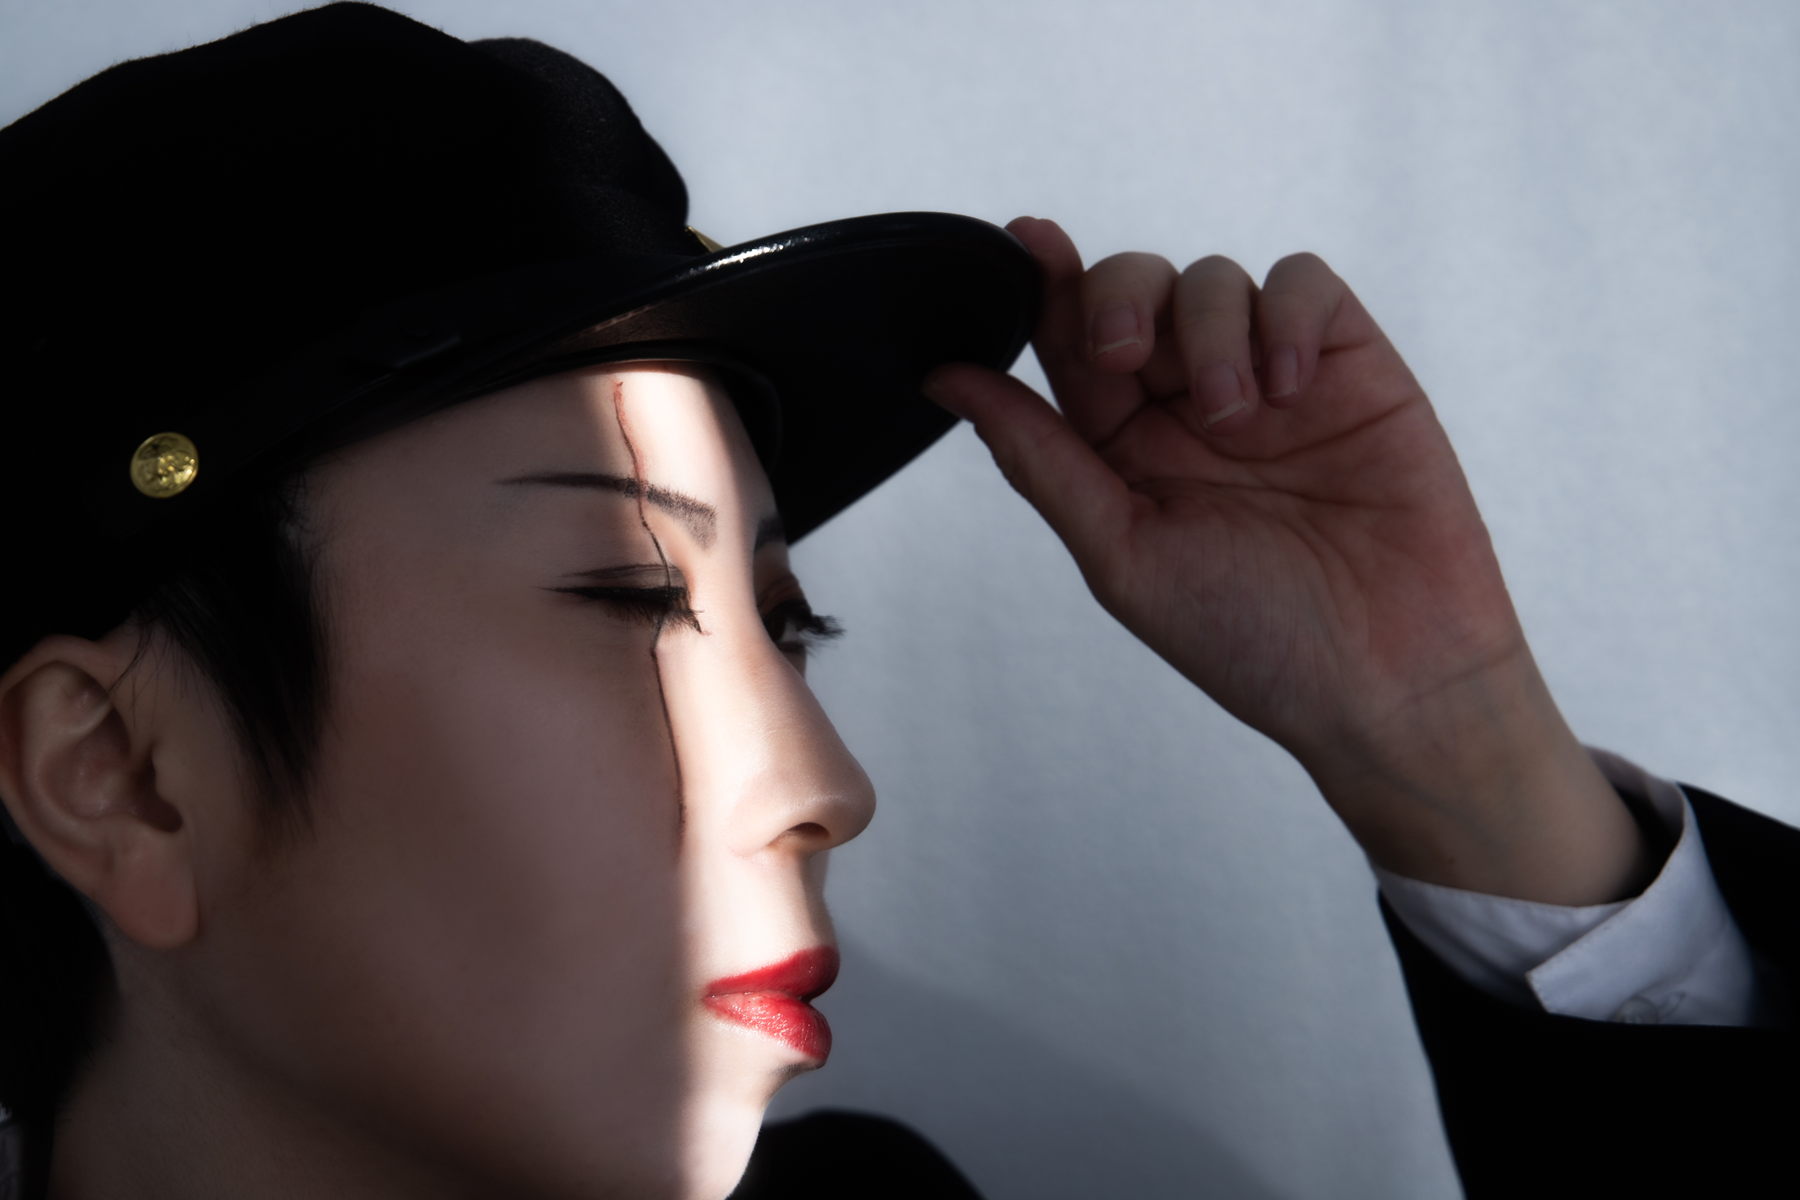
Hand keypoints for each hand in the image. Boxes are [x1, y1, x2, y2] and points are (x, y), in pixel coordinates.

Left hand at [925, 218, 1650, 903]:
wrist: (1388, 681)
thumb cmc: (1252, 639)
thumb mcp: (1122, 555)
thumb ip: (1040, 459)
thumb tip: (945, 378)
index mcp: (1126, 449)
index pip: (1070, 345)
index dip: (1044, 288)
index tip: (1023, 245)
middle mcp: (1191, 405)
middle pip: (1135, 289)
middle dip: (1116, 298)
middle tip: (1122, 355)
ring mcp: (1273, 379)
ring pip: (1215, 279)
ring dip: (1207, 330)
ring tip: (1235, 416)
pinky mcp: (1353, 367)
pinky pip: (1305, 286)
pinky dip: (1286, 314)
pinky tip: (1288, 386)